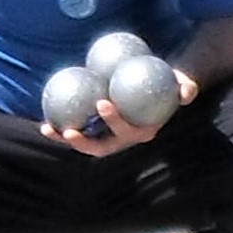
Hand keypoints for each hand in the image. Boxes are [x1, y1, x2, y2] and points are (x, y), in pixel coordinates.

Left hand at [45, 63, 196, 157]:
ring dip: (65, 139)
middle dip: (83, 143)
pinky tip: (46, 116)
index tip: (102, 102)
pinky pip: (79, 129)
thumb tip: (187, 91)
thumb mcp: (183, 85)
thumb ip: (187, 88)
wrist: (161, 91)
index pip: (127, 131)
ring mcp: (110, 136)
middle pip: (101, 147)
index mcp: (142, 131)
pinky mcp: (98, 130)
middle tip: (67, 131)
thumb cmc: (171, 85)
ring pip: (85, 142)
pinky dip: (62, 126)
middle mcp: (125, 140)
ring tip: (46, 129)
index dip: (114, 121)